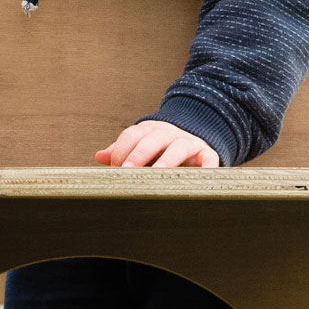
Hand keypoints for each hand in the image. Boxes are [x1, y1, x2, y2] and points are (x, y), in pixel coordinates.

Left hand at [96, 120, 220, 168]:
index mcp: (149, 131)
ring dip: (167, 159)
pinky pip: (209, 159)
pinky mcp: (206, 154)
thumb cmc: (160, 148)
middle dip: (139, 154)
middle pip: (152, 139)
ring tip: (158, 172)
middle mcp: (169, 134)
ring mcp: (189, 143)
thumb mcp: (140, 146)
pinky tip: (200, 177)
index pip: (132, 135)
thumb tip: (99, 156)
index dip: (121, 150)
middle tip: (128, 170)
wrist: (193, 139)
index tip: (115, 168)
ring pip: (178, 147)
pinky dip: (207, 167)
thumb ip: (121, 151)